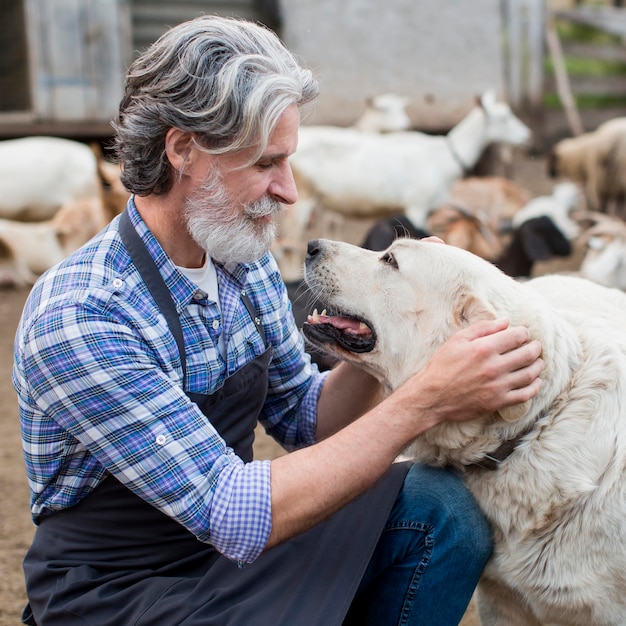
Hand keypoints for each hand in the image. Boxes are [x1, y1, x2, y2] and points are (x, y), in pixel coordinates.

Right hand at [410, 317, 542, 425]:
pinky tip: (536, 381)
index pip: (517, 336)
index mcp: (484, 348)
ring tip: (538, 362)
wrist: (431, 396)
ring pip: (530, 374)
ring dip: (538, 366)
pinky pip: (525, 394)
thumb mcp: (457, 340)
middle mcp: (494, 367)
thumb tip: (505, 322)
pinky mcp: (498, 402)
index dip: (524, 333)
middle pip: (528, 354)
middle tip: (535, 346)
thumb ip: (482, 328)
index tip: (523, 334)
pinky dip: (535, 387)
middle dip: (535, 348)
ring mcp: (498, 386)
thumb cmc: (441, 366)